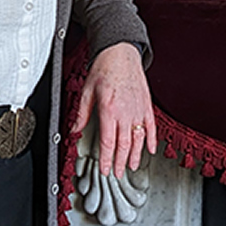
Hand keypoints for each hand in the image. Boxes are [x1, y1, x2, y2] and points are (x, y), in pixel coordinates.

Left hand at [72, 42, 154, 176]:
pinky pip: (151, 127)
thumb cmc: (104, 68)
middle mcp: (125, 112)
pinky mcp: (146, 105)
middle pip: (124, 145)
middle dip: (120, 162)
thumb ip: (82, 113)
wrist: (121, 52)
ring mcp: (138, 110)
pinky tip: (149, 149)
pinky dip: (151, 140)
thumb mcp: (87, 90)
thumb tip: (74, 129)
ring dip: (134, 155)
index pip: (108, 142)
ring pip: (138, 139)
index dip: (107, 159)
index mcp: (109, 110)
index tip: (105, 169)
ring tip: (130, 166)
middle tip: (117, 173)